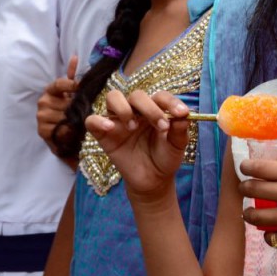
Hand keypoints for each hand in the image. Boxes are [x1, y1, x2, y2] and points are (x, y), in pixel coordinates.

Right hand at [37, 54, 78, 152]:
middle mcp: (42, 101)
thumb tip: (75, 57)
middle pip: (65, 103)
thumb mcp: (71, 95)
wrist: (62, 137)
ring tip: (78, 124)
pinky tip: (71, 132)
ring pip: (64, 117)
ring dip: (74, 121)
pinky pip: (60, 129)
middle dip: (76, 109)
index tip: (81, 89)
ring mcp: (41, 116)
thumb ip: (72, 77)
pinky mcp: (42, 131)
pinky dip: (68, 131)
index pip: (59, 84)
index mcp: (50, 91)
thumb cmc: (68, 113)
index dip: (71, 85)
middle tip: (83, 113)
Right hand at [84, 89, 189, 203]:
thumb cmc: (164, 158)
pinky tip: (111, 128)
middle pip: (137, 95)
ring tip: (133, 126)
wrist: (152, 180)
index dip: (170, 101)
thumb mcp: (177, 146)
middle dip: (150, 108)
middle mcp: (135, 111)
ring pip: (113, 97)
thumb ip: (180, 130)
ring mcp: (118, 121)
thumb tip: (184, 115)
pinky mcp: (103, 134)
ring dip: (124, 108)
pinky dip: (99, 120)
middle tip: (161, 127)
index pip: (160, 96)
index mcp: (154, 109)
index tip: (181, 113)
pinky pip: (92, 120)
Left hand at [239, 156, 276, 252]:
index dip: (246, 167)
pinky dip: (268, 235)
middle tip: (245, 189)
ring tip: (250, 212)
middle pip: (252, 189)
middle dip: (244, 188)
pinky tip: (272, 230)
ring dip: (248, 213)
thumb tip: (266, 166)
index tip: (243, 168)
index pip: (260, 167)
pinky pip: (269, 237)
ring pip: (254, 215)